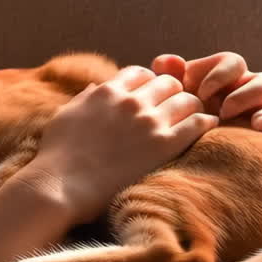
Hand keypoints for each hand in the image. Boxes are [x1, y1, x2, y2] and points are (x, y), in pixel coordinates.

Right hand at [24, 66, 217, 224]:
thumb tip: (96, 88)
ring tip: (188, 122)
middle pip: (168, 83)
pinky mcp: (164, 146)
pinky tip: (204, 129)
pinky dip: (204, 122)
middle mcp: (131, 101)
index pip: (141, 73)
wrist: (60, 188)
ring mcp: (149, 122)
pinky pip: (198, 123)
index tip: (150, 100)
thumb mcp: (65, 116)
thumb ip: (85, 99)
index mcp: (107, 92)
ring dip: (189, 108)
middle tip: (172, 112)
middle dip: (171, 95)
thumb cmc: (56, 156)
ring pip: (188, 99)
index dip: (148, 85)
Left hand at [151, 52, 261, 143]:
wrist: (179, 139)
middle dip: (245, 95)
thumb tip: (168, 62)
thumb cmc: (175, 110)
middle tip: (223, 112)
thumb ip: (167, 74)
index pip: (234, 63)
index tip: (201, 93)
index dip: (220, 75)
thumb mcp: (169, 93)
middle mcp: (247, 89)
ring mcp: (260, 111)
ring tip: (254, 125)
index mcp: (226, 74)